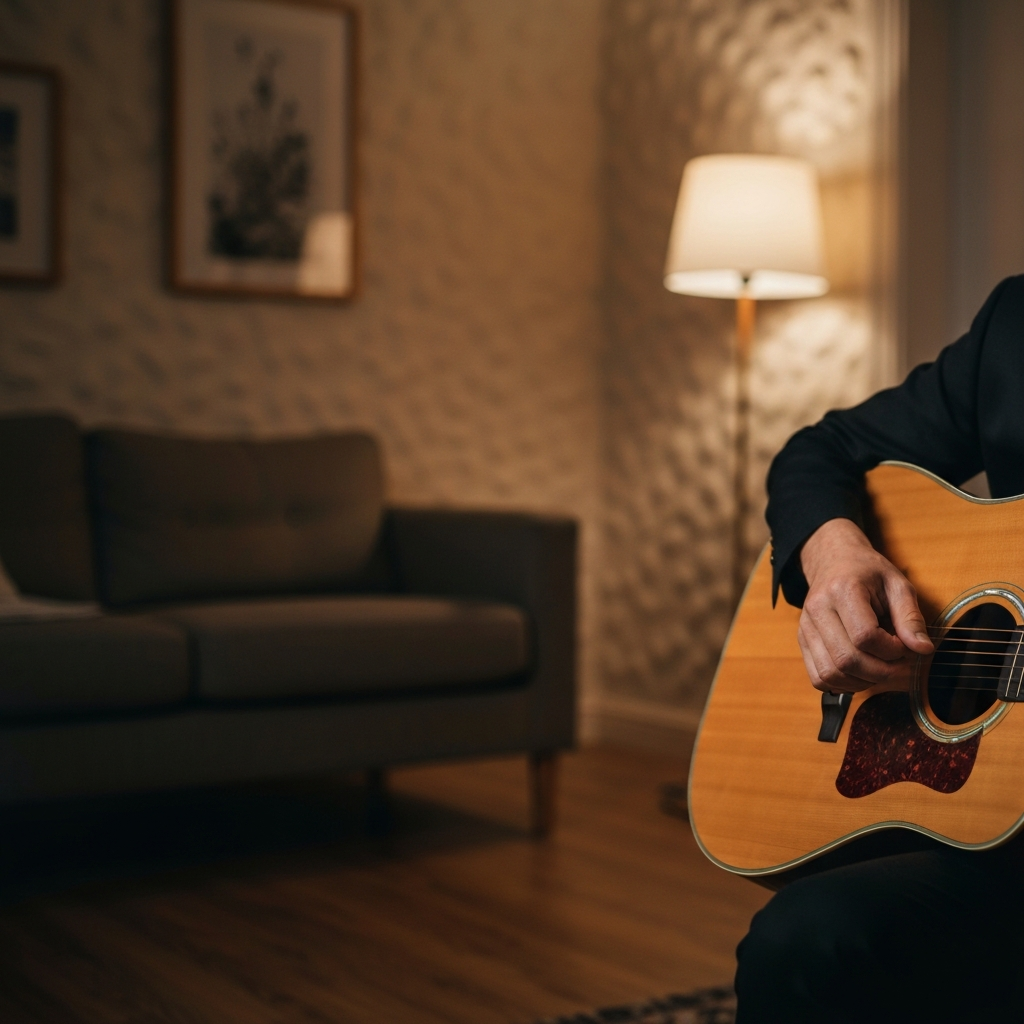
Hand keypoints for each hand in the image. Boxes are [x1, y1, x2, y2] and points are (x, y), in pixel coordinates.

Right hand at [798, 518, 933, 692]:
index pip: (865, 636)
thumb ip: (910, 617)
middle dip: (881, 672)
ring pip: (830, 673)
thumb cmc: (869, 573)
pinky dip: (842, 684)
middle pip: (847, 660)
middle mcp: (817, 610)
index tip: (904, 646)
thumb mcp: (898, 585)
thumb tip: (922, 650)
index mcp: (843, 590)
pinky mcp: (802, 640)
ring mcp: (806, 627)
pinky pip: (818, 677)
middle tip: (898, 664)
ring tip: (879, 668)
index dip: (891, 650)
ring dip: (861, 681)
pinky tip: (860, 673)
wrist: (834, 561)